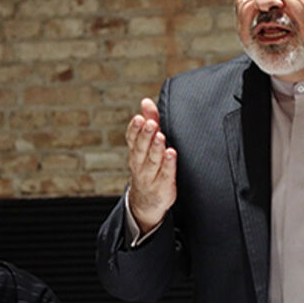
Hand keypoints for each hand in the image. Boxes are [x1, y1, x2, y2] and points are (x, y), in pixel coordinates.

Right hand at [125, 97, 176, 232]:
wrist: (147, 201)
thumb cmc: (149, 166)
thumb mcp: (146, 145)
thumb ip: (150, 122)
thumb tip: (146, 101)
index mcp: (135, 152)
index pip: (132, 138)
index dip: (135, 128)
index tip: (140, 118)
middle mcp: (139, 164)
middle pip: (141, 148)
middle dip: (145, 135)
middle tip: (150, 123)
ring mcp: (150, 176)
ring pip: (152, 161)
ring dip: (156, 148)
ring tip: (160, 136)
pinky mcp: (163, 186)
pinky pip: (166, 174)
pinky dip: (168, 164)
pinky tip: (171, 154)